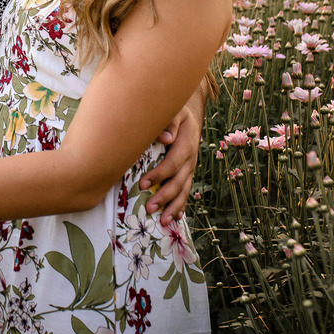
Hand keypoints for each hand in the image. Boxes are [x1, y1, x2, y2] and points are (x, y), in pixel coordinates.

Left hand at [139, 91, 202, 223]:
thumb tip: (165, 138)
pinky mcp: (187, 172)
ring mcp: (190, 167)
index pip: (173, 163)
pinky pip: (185, 191)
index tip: (142, 184)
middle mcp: (191, 159)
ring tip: (163, 221)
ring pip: (184, 190)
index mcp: (186, 144)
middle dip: (165, 197)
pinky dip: (181, 205)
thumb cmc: (174, 111)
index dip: (159, 175)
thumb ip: (169, 123)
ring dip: (174, 206)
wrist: (187, 114)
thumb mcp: (174, 111)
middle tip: (149, 209)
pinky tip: (175, 217)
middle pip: (179, 181)